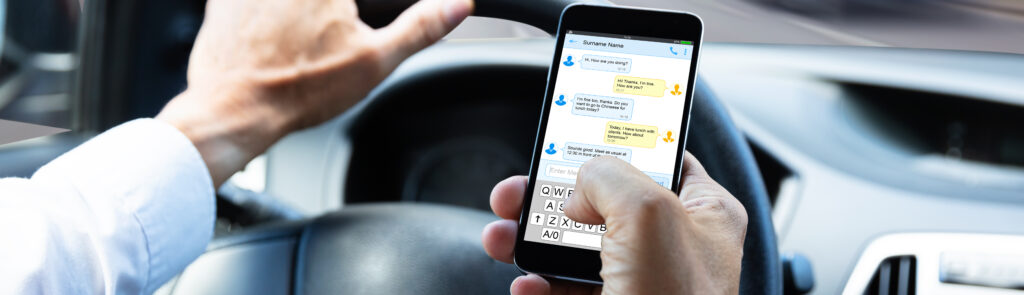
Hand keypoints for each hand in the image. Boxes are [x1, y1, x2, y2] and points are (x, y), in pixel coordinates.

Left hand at [156, 0, 472, 185]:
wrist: (233, 110)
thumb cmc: (298, 89)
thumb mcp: (376, 60)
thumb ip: (420, 27)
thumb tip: (458, 4)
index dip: (359, 15)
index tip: (351, 33)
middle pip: (330, 3)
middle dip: (331, 16)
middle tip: (323, 45)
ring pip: (294, 5)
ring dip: (299, 16)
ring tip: (299, 46)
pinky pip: (257, 4)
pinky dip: (266, 17)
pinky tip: (272, 44)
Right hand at [482, 152, 747, 293]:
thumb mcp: (646, 213)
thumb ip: (608, 176)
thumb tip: (579, 188)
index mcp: (704, 211)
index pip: (659, 157)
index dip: (616, 142)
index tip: (575, 133)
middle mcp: (674, 244)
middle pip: (602, 201)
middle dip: (552, 196)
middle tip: (518, 191)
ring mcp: (642, 283)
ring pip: (575, 248)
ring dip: (532, 241)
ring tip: (502, 237)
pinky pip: (566, 290)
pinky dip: (539, 287)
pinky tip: (527, 286)